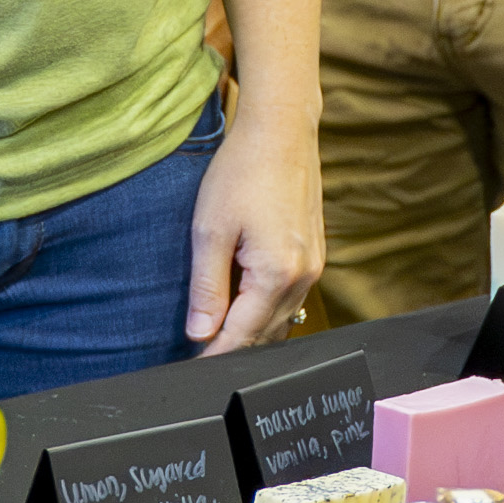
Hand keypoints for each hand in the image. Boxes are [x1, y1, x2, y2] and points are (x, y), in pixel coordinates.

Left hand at [179, 117, 322, 353]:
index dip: (212, 357)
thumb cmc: (242, 173)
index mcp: (276, 275)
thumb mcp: (210, 232)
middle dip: (231, 350)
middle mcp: (302, 278)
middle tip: (197, 358)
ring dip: (249, 332)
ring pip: (280, 320)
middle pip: (264, 335)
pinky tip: (241, 305)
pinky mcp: (314, 256)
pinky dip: (265, 311)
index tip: (189, 370)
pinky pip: (290, 299)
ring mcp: (313, 267)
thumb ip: (206, 289)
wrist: (280, 132)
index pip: (240, 337)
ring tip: (215, 336)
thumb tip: (200, 335)